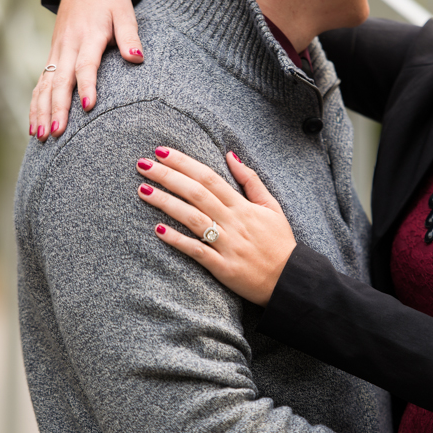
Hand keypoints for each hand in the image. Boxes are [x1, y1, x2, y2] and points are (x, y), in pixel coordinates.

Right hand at [30, 0, 142, 141]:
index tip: (88, 107)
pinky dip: (35, 104)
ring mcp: (57, 52)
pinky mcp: (52, 57)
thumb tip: (136, 58)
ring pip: (45, 85)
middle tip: (56, 132)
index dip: (87, 85)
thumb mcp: (124, 11)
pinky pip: (40, 83)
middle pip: (61, 80)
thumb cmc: (110, 0)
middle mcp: (68, 46)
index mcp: (88, 35)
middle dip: (57, 108)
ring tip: (40, 136)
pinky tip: (33, 125)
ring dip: (41, 111)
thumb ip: (129, 35)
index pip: (86, 64)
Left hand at [136, 148, 297, 305]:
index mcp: (242, 206)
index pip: (209, 177)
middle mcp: (233, 222)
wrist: (290, 279)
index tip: (162, 152)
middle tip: (142, 165)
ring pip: (193, 218)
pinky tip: (158, 230)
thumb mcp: (272, 206)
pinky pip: (197, 251)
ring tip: (143, 191)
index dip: (184, 163)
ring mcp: (227, 244)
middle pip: (196, 193)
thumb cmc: (279, 243)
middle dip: (167, 177)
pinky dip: (178, 240)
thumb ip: (251, 180)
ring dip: (166, 203)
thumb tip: (231, 155)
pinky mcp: (223, 267)